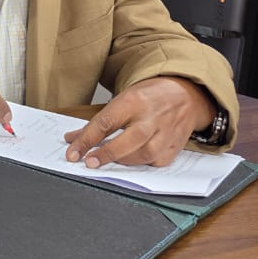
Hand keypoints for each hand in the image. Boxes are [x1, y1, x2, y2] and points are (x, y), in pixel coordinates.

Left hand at [64, 76, 211, 166]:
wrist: (184, 94)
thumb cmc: (148, 98)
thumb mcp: (121, 101)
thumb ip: (98, 122)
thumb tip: (73, 140)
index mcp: (134, 101)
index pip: (106, 122)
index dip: (86, 140)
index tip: (73, 153)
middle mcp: (152, 116)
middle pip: (130, 139)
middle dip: (107, 153)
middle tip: (90, 162)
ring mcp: (167, 132)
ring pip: (145, 154)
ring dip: (123, 161)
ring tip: (109, 160)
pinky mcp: (176, 145)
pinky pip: (157, 161)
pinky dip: (141, 164)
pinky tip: (131, 160)